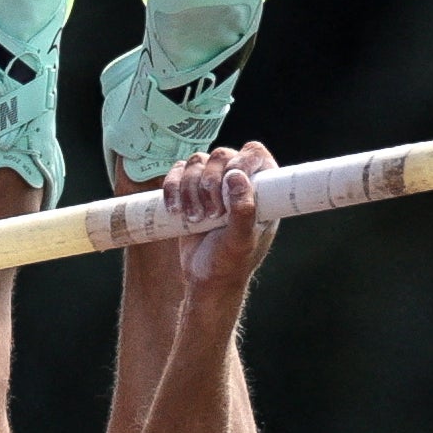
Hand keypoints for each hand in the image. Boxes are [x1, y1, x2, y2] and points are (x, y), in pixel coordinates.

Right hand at [165, 143, 277, 287]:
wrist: (205, 279)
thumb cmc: (230, 263)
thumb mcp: (241, 241)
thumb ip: (243, 211)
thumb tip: (236, 177)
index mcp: (261, 188)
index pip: (254, 153)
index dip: (239, 162)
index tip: (227, 187)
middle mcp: (237, 180)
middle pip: (220, 155)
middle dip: (209, 183)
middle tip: (211, 214)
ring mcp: (211, 183)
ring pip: (196, 162)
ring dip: (189, 189)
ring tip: (194, 218)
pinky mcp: (188, 190)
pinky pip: (175, 173)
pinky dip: (171, 188)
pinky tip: (174, 210)